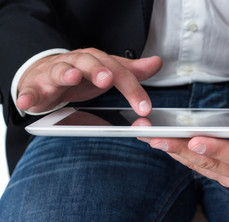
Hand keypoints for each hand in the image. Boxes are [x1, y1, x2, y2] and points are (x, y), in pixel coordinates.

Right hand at [16, 48, 161, 115]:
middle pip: (88, 64)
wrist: (47, 74)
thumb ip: (131, 71)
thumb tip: (157, 62)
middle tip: (107, 79)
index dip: (132, 89)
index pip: (118, 72)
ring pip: (60, 70)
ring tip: (71, 78)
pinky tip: (27, 101)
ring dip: (65, 74)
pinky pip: (31, 90)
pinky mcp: (36, 86)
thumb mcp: (108, 72)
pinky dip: (28, 94)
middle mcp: (77, 63)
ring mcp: (55, 74)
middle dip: (98, 70)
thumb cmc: (82, 76)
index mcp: (97, 62)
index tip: (145, 108)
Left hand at [144, 96, 228, 190]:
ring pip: (199, 166)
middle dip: (181, 150)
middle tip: (157, 137)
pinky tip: (166, 145)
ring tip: (152, 138)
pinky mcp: (225, 175)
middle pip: (210, 163)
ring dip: (175, 152)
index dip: (217, 148)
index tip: (194, 140)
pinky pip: (200, 167)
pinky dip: (181, 155)